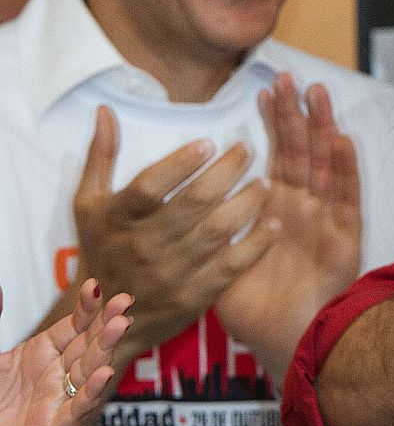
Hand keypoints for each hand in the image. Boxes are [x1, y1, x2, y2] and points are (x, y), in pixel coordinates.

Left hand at [0, 280, 133, 425]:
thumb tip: (0, 291)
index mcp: (42, 354)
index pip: (74, 326)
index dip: (86, 308)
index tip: (95, 286)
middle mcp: (56, 375)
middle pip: (89, 345)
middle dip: (107, 323)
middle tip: (124, 302)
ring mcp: (58, 400)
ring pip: (90, 372)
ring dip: (107, 350)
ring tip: (120, 326)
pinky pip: (78, 410)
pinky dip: (92, 393)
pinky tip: (105, 375)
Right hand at [72, 106, 274, 366]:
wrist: (111, 314)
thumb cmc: (103, 247)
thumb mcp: (89, 203)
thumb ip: (101, 156)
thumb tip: (104, 111)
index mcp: (118, 218)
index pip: (150, 187)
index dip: (180, 163)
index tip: (209, 142)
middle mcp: (145, 245)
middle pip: (193, 204)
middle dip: (226, 172)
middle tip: (248, 149)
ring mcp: (172, 272)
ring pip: (217, 232)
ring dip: (247, 204)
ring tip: (265, 182)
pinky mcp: (195, 295)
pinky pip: (232, 266)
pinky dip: (255, 245)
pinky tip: (273, 224)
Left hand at [216, 74, 361, 380]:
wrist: (285, 341)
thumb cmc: (254, 307)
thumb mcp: (219, 257)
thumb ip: (208, 224)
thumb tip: (180, 198)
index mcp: (276, 210)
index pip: (276, 157)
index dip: (272, 125)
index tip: (262, 90)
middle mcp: (303, 209)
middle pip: (302, 152)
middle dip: (296, 115)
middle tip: (290, 77)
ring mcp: (326, 220)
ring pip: (326, 166)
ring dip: (323, 129)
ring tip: (317, 94)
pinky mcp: (344, 237)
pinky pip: (345, 199)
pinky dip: (345, 169)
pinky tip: (340, 140)